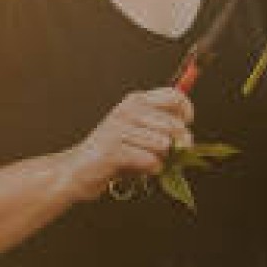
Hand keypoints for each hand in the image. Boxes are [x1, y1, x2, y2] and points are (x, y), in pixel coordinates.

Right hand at [57, 87, 194, 201]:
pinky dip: (149, 169)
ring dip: (160, 159)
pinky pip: (150, 160)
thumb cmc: (113, 153)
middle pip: (173, 125)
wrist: (78, 170)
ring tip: (144, 160)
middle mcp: (128, 110)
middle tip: (163, 153)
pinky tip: (138, 169)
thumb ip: (164, 130)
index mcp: (136, 101)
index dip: (186, 112)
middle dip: (176, 145)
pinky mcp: (113, 150)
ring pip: (163, 144)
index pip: (174, 96)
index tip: (184, 126)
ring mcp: (119, 128)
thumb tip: (188, 137)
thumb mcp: (140, 134)